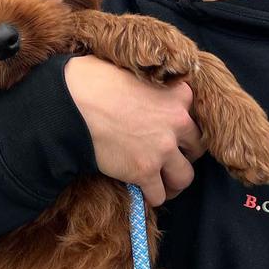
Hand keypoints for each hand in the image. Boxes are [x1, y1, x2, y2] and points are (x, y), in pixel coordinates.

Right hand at [64, 55, 204, 205]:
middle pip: (196, 148)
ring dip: (173, 182)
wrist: (72, 102)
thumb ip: (152, 86)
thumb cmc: (94, 80)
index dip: (183, 128)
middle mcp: (178, 121)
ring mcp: (163, 148)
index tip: (172, 134)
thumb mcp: (134, 72)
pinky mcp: (144, 170)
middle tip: (168, 159)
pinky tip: (141, 192)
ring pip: (184, 177)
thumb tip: (145, 92)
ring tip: (161, 183)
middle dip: (184, 155)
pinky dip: (151, 196)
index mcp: (179, 93)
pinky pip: (158, 194)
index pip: (196, 117)